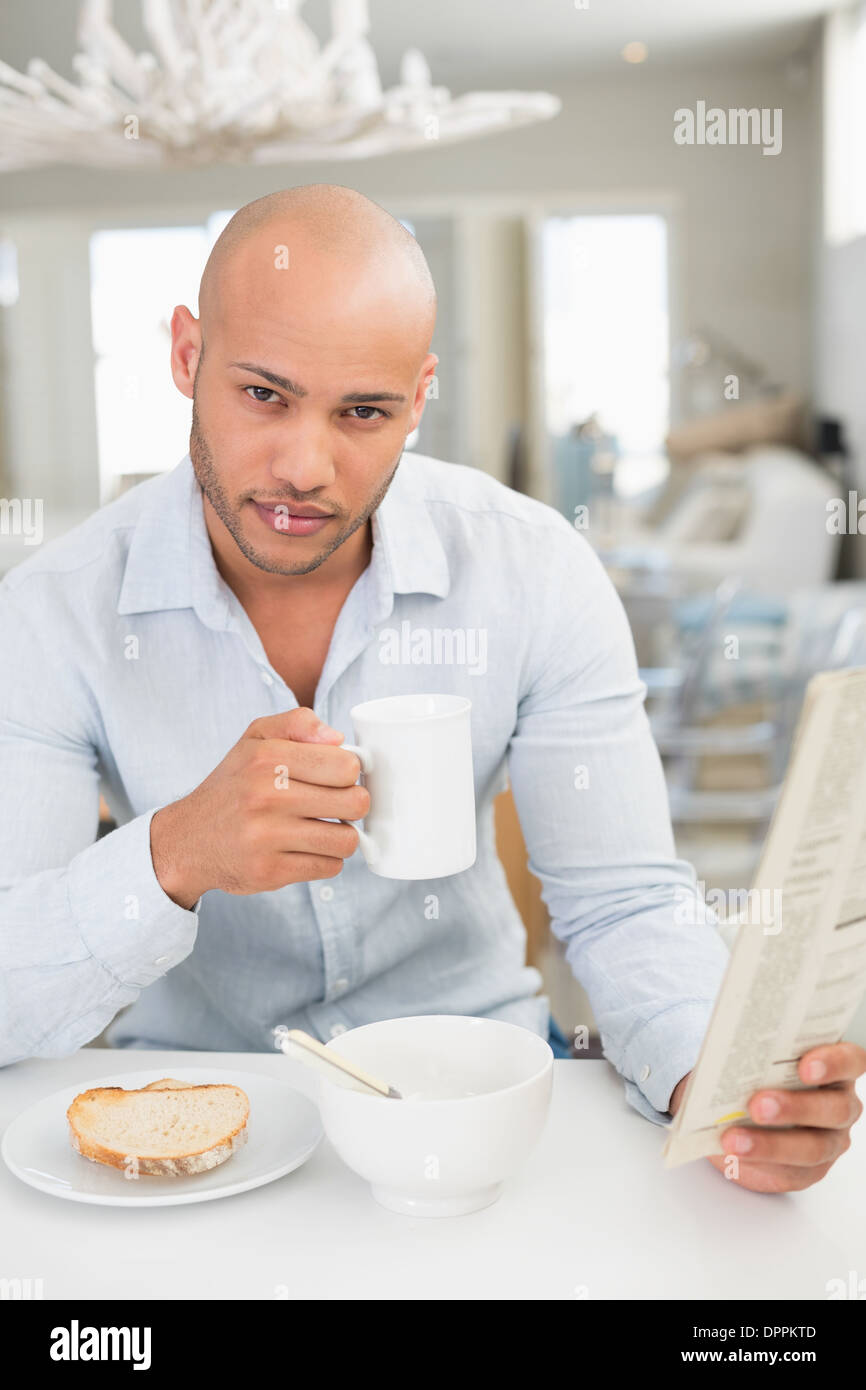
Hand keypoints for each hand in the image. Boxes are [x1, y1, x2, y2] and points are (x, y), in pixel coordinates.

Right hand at [150, 707, 368, 907]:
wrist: (188, 839)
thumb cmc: (232, 786)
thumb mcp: (255, 738)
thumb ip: (298, 723)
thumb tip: (338, 739)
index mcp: (267, 758)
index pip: (346, 766)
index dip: (350, 772)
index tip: (338, 777)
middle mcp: (266, 796)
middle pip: (355, 803)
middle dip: (352, 804)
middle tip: (336, 805)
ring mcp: (267, 838)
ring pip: (346, 840)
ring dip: (342, 836)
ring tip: (324, 828)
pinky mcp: (270, 872)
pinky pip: (329, 867)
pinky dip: (325, 859)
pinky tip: (306, 849)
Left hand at [669, 1042, 865, 1191]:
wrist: (744, 1118)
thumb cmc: (756, 1077)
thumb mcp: (757, 1059)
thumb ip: (755, 1053)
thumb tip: (727, 1050)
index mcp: (834, 1067)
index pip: (850, 1061)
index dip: (833, 1063)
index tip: (804, 1067)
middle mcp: (840, 1104)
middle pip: (834, 1108)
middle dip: (795, 1107)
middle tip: (758, 1105)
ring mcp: (830, 1140)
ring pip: (813, 1147)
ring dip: (771, 1144)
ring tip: (734, 1139)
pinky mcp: (809, 1170)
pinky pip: (791, 1171)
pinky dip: (759, 1162)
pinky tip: (734, 1154)